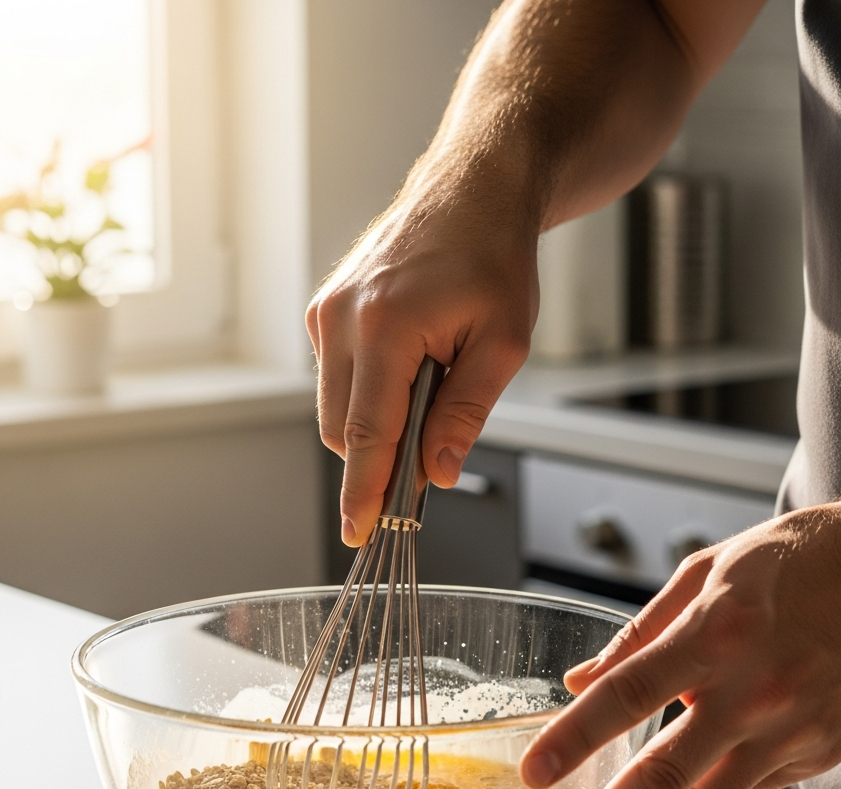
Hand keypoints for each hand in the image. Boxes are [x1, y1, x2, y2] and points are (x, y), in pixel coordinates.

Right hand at [307, 189, 537, 545]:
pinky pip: (337, 379)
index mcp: (385, 328)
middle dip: (380, 458)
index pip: (369, 434)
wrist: (471, 192)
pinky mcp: (325, 310)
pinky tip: (408, 368)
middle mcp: (341, 319)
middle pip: (345, 430)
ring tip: (430, 387)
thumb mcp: (503, 344)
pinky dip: (369, 395)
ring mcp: (327, 312)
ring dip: (377, 425)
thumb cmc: (493, 257)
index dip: (364, 492)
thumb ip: (465, 414)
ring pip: (337, 409)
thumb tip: (436, 471)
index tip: (359, 532)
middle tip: (430, 456)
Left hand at [520, 492, 840, 788]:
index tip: (536, 771)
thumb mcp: (711, 569)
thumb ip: (642, 630)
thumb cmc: (801, 559)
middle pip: (666, 770)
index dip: (576, 737)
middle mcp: (756, 688)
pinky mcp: (821, 751)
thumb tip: (584, 679)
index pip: (630, 693)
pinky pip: (749, 785)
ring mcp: (793, 728)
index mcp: (719, 629)